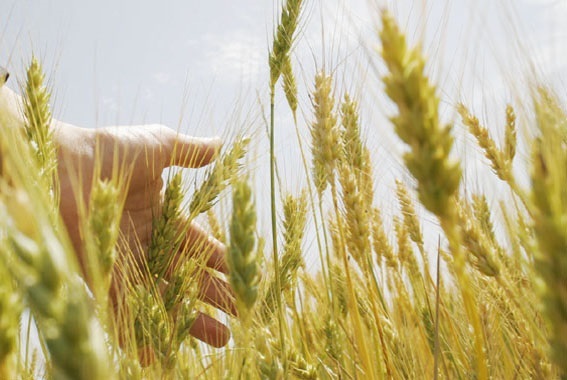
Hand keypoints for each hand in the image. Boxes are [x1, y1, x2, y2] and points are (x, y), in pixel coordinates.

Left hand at [56, 123, 233, 347]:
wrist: (58, 163)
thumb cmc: (108, 151)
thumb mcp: (157, 145)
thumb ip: (190, 151)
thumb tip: (221, 144)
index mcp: (163, 218)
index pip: (201, 246)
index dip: (223, 262)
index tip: (245, 277)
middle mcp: (147, 245)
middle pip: (189, 277)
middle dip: (215, 297)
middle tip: (240, 316)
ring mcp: (125, 264)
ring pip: (165, 299)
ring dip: (190, 320)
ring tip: (219, 339)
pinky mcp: (101, 278)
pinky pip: (123, 313)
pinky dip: (140, 334)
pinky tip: (160, 354)